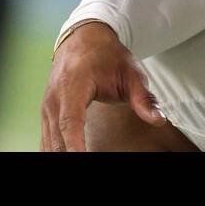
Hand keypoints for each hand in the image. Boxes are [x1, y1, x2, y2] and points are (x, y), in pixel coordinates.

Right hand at [40, 21, 164, 151]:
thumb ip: (144, 98)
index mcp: (74, 85)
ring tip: (81, 163)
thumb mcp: (132, 72)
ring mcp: (46, 105)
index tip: (82, 160)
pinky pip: (46, 139)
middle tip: (86, 168)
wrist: (84, 37)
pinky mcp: (46, 112)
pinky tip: (65, 158)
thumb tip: (159, 119)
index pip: (70, 121)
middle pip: (57, 137)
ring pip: (48, 142)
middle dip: (69, 157)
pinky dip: (55, 153)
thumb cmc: (108, 55)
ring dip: (61, 156)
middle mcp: (55, 96)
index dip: (75, 146)